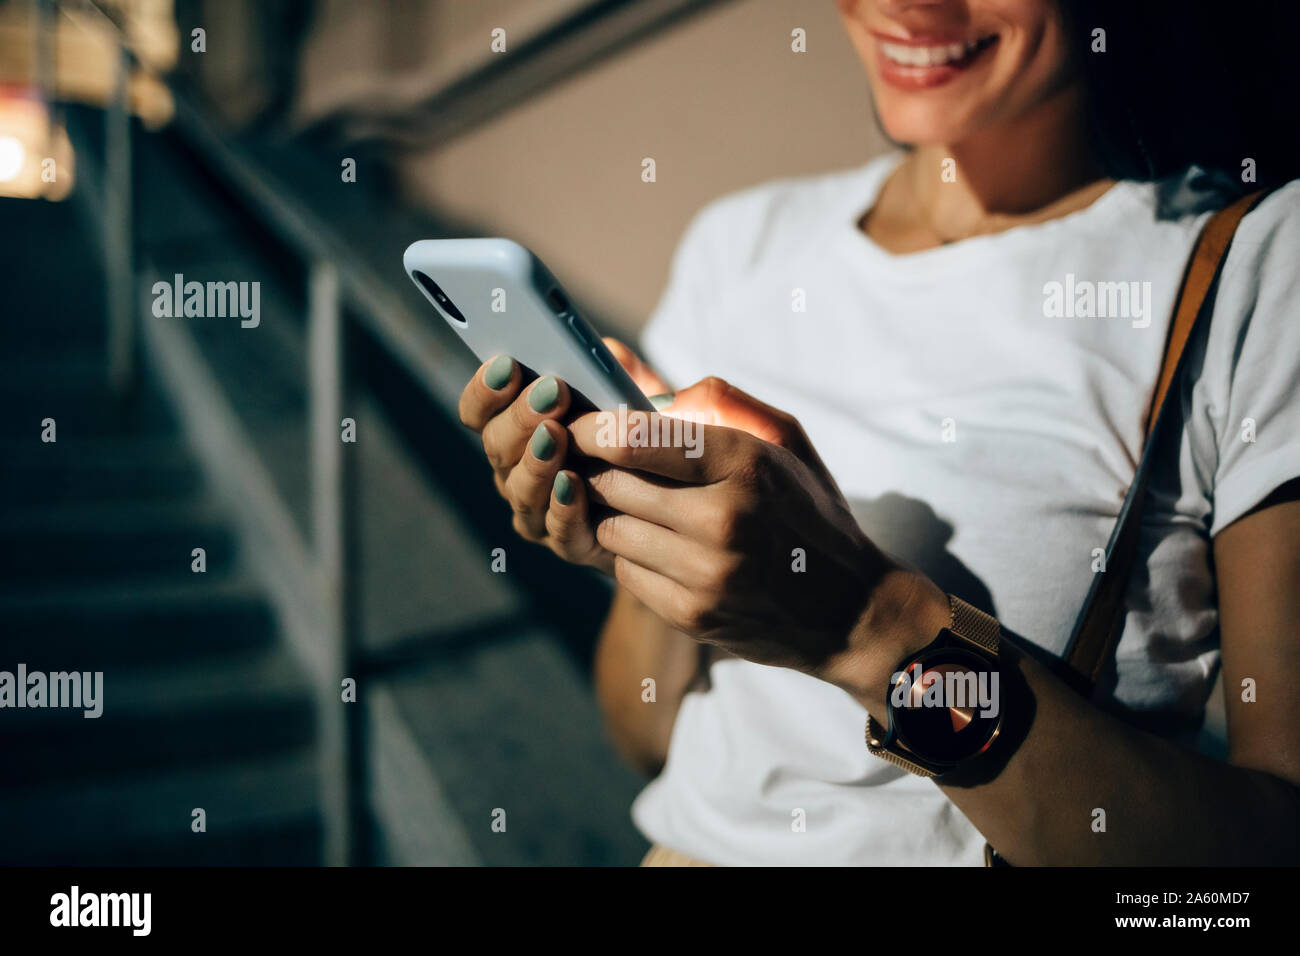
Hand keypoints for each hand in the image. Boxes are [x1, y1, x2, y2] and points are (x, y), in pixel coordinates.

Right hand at [455, 339, 669, 575]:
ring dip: (536, 461)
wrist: (677, 500)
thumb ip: (622, 373)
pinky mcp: (571, 544)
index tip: (507, 364)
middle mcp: (517, 471)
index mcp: (519, 429)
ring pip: (520, 489)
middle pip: (496, 447)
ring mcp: (539, 511)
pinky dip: (562, 507)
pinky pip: (558, 530)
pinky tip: (572, 483)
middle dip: (519, 418)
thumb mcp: (638, 397)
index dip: (486, 390)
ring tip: (555, 435)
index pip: (480, 411)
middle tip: (548, 393)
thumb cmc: (647, 438)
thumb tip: (609, 353)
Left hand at [568, 377, 947, 706]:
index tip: (576, 424)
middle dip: (598, 472)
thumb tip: (640, 380)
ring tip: (639, 508)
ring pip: (613, 531)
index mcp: (746, 462)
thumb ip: (716, 401)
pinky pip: (626, 574)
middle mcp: (724, 518)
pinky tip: (662, 550)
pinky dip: (633, 558)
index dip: (593, 429)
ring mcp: (707, 573)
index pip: (636, 438)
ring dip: (615, 516)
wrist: (850, 609)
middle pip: (614, 484)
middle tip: (596, 465)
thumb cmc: (808, 510)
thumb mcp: (783, 441)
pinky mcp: (693, 614)